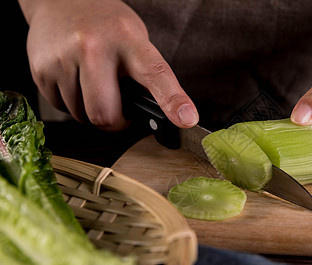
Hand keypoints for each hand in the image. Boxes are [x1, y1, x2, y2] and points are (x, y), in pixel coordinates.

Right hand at [18, 0, 197, 130]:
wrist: (61, 0)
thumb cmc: (106, 26)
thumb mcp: (135, 40)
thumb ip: (145, 76)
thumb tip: (161, 114)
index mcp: (128, 40)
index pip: (156, 74)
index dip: (173, 101)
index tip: (187, 119)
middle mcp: (93, 47)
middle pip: (105, 115)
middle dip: (114, 122)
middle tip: (118, 109)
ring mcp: (63, 58)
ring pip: (81, 115)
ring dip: (90, 110)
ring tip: (92, 82)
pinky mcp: (40, 69)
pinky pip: (61, 108)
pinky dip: (71, 103)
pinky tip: (74, 79)